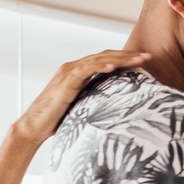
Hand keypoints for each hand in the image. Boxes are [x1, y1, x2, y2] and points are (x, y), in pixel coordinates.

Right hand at [12, 50, 150, 145]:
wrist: (34, 127)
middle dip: (129, 56)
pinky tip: (114, 68)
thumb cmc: (58, 120)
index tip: (145, 61)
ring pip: (99, 60)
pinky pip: (85, 70)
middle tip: (149, 56)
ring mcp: (68, 73)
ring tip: (139, 60)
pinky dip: (100, 67)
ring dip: (121, 59)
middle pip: (105, 56)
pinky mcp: (65, 82)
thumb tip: (117, 107)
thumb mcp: (83, 107)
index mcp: (78, 72)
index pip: (106, 60)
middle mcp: (73, 68)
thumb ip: (96, 100)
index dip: (126, 59)